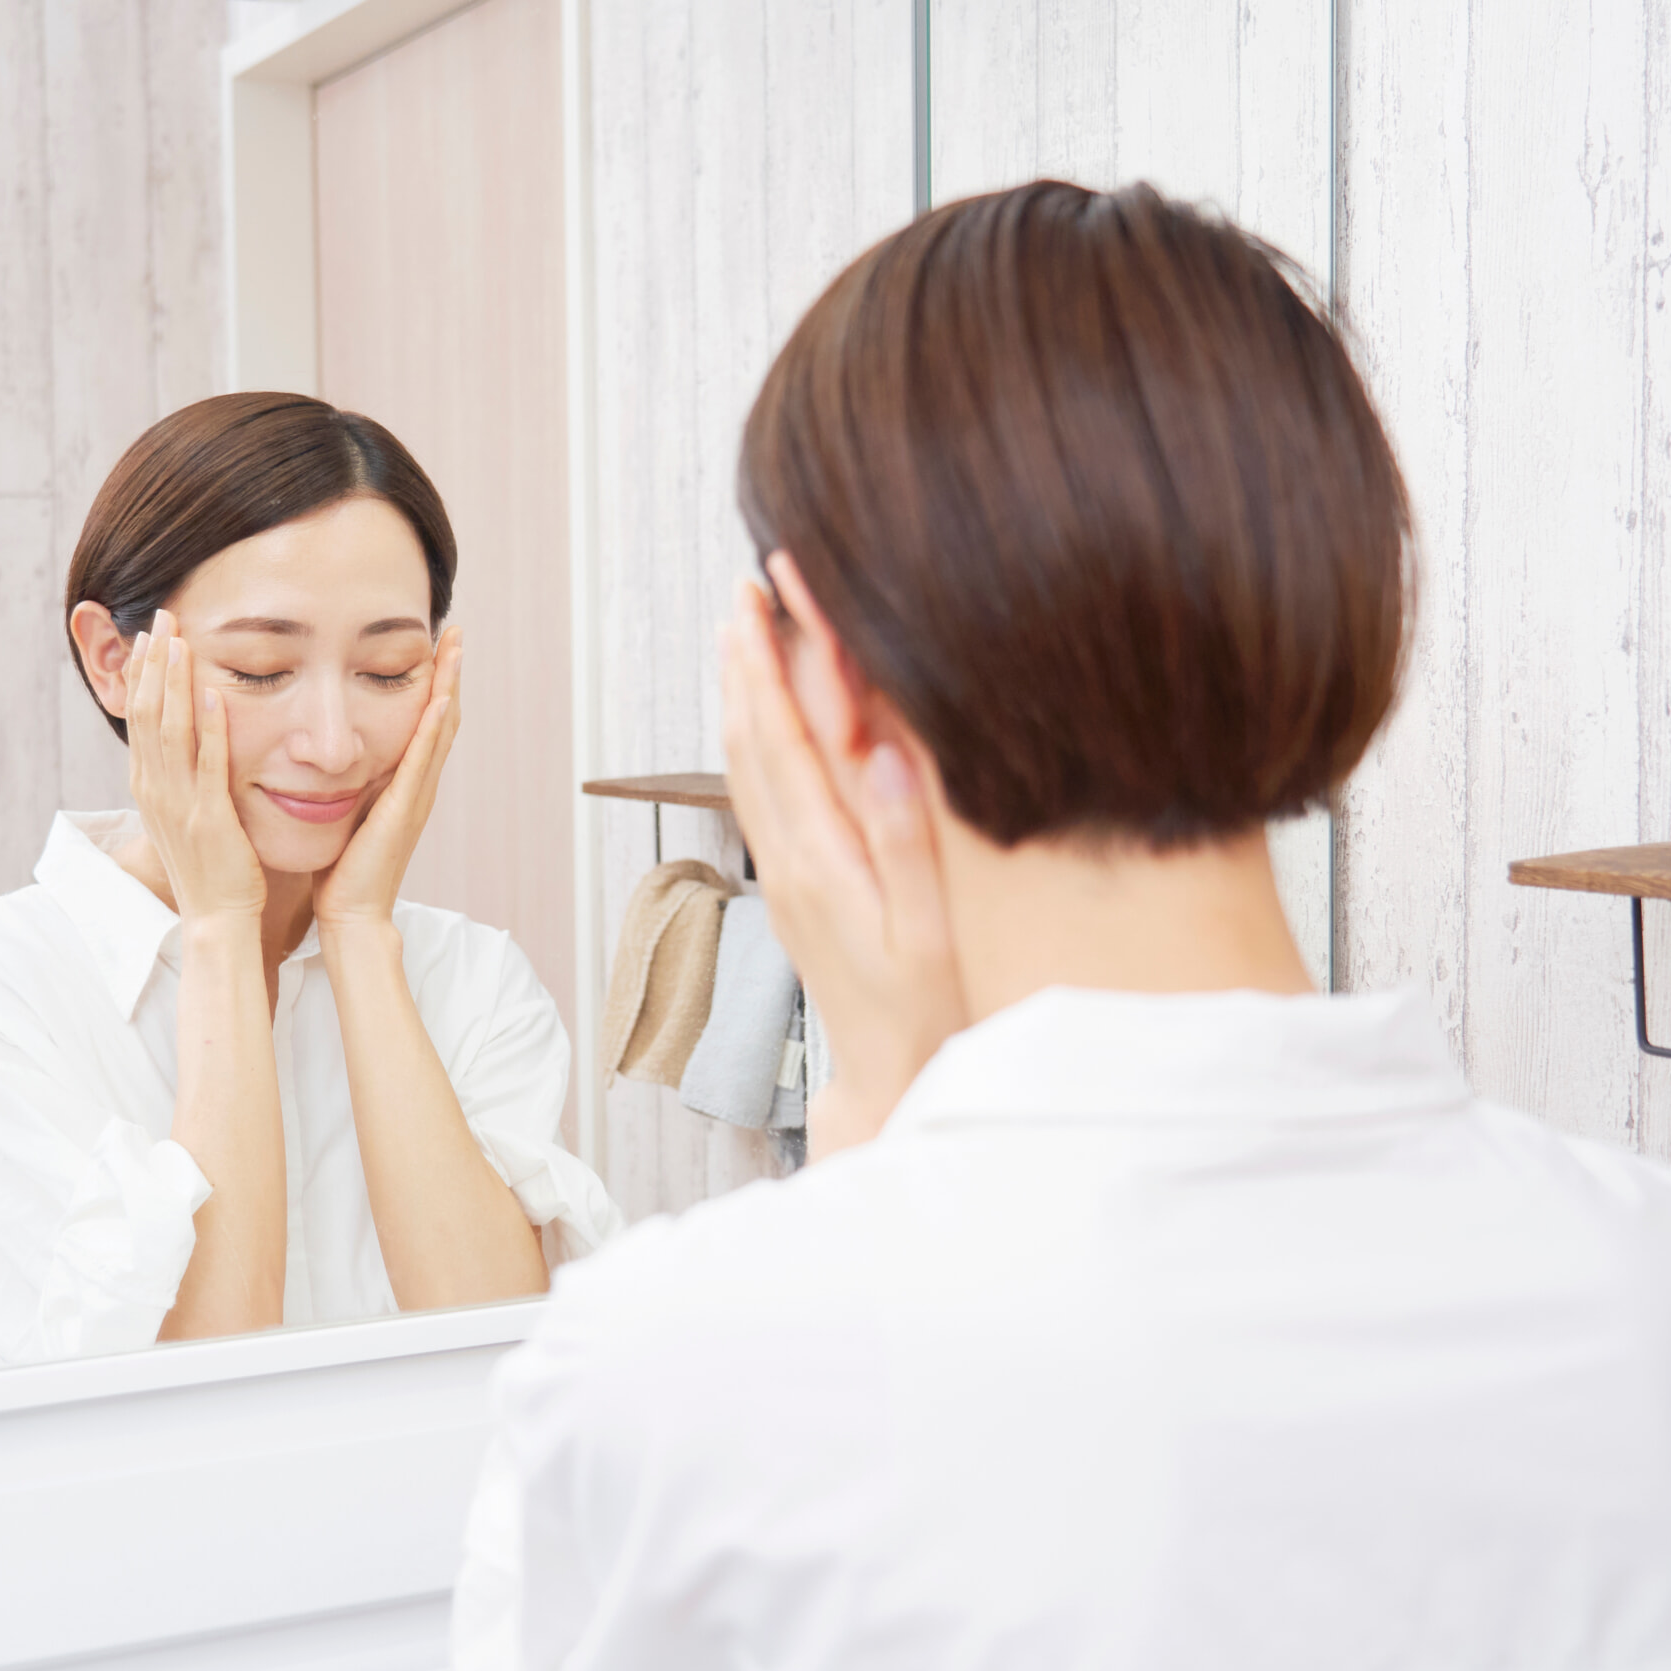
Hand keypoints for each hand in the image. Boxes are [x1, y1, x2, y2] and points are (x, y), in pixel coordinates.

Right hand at [124, 608, 267, 921]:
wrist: (218, 918)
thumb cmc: (211, 867)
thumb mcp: (186, 814)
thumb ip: (183, 777)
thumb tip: (186, 743)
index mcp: (149, 787)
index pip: (137, 718)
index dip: (141, 674)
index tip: (148, 635)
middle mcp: (156, 790)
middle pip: (146, 713)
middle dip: (152, 663)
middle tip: (161, 617)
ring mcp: (180, 804)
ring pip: (169, 731)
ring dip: (173, 681)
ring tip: (178, 638)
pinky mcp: (210, 818)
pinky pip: (208, 764)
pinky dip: (210, 727)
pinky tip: (215, 693)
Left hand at [314, 626, 463, 931]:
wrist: (351, 913)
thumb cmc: (342, 870)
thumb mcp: (347, 810)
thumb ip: (350, 782)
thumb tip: (332, 754)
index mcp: (404, 784)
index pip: (425, 723)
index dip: (433, 684)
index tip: (434, 646)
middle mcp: (418, 785)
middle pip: (443, 718)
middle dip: (449, 673)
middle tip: (454, 632)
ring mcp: (416, 796)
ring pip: (440, 731)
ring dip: (449, 686)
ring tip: (454, 648)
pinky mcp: (403, 810)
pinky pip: (422, 761)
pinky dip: (433, 728)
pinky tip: (439, 698)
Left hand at [719, 567, 966, 1156]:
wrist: (889, 1076)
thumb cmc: (925, 1010)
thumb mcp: (929, 933)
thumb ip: (907, 845)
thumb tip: (887, 757)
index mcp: (821, 860)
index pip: (783, 742)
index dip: (768, 668)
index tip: (757, 606)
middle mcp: (790, 861)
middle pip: (752, 742)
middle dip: (744, 663)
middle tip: (744, 594)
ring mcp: (786, 874)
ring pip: (747, 766)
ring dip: (741, 696)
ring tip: (741, 636)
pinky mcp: (794, 886)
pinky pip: (758, 796)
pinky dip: (752, 742)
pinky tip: (760, 722)